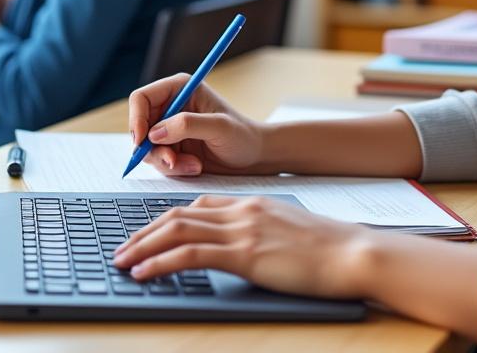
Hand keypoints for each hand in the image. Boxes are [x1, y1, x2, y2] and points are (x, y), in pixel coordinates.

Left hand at [113, 195, 375, 298]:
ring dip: (143, 246)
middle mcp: (241, 211)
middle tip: (122, 249)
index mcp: (252, 204)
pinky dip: (160, 262)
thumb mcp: (290, 232)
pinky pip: (190, 254)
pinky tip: (144, 272)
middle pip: (178, 215)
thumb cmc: (332, 250)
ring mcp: (242, 230)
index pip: (198, 206)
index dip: (167, 220)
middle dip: (145, 232)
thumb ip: (263, 233)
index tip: (148, 234)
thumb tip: (248, 249)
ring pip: (176, 231)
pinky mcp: (244, 254)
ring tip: (122, 261)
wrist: (354, 252)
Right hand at [127, 73, 266, 175]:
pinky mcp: (172, 148)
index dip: (136, 119)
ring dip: (167, 161)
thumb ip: (187, 125)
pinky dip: (173, 169)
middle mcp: (170, 107)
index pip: (141, 98)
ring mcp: (169, 129)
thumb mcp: (219, 128)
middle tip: (172, 161)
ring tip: (193, 165)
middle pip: (139, 126)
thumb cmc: (243, 136)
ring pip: (147, 148)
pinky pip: (158, 161)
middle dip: (153, 148)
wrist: (254, 158)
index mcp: (179, 88)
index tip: (142, 141)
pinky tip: (195, 167)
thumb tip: (155, 133)